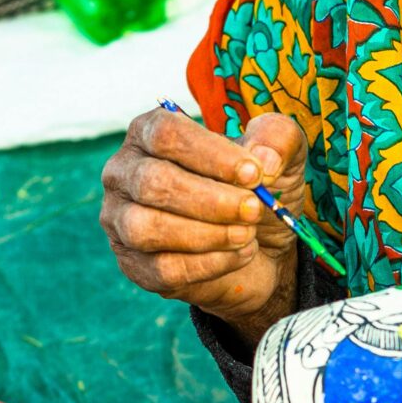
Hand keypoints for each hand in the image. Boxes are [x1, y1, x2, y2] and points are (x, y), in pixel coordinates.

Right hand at [100, 106, 309, 345]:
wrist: (258, 247)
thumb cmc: (254, 191)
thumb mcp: (279, 157)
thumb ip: (278, 139)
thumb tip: (263, 159)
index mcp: (149, 133)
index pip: (165, 133)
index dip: (212, 154)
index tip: (254, 174)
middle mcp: (125, 173)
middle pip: (153, 181)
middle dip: (212, 200)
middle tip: (254, 209)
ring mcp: (122, 221)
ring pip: (147, 227)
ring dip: (206, 234)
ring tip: (246, 234)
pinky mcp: (135, 265)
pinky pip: (162, 269)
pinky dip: (208, 264)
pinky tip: (238, 255)